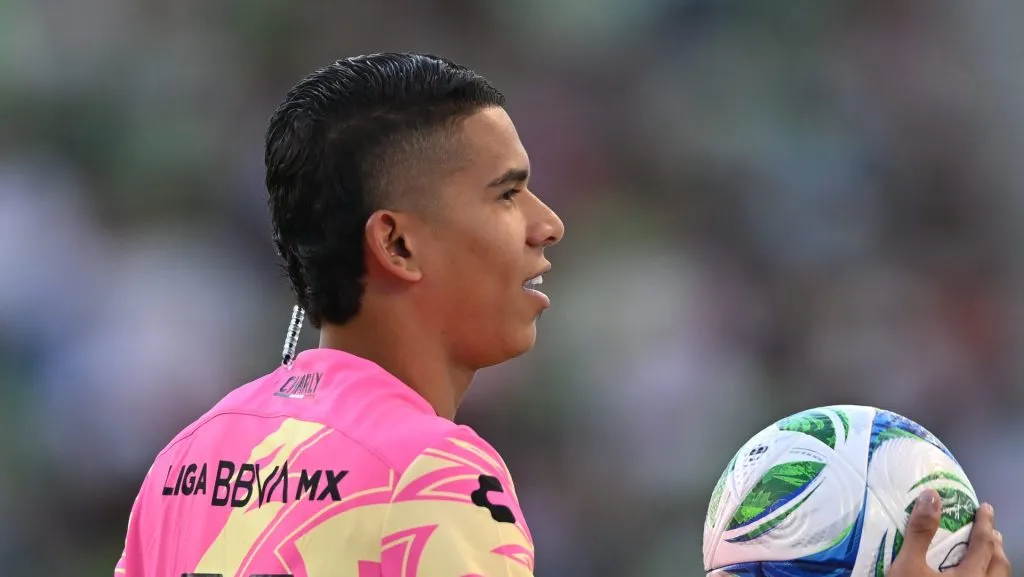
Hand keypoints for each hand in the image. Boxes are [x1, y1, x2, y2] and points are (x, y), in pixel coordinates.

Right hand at [889, 489, 1010, 576]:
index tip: (985, 508)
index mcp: (970, 576)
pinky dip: (984, 576)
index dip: (984, 523)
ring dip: (993, 562)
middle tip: (991, 530)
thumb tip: (930, 497)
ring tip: (987, 552)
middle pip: (998, 564)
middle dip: (995, 544)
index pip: (984, 544)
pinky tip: (971, 575)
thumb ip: (920, 533)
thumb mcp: (908, 566)